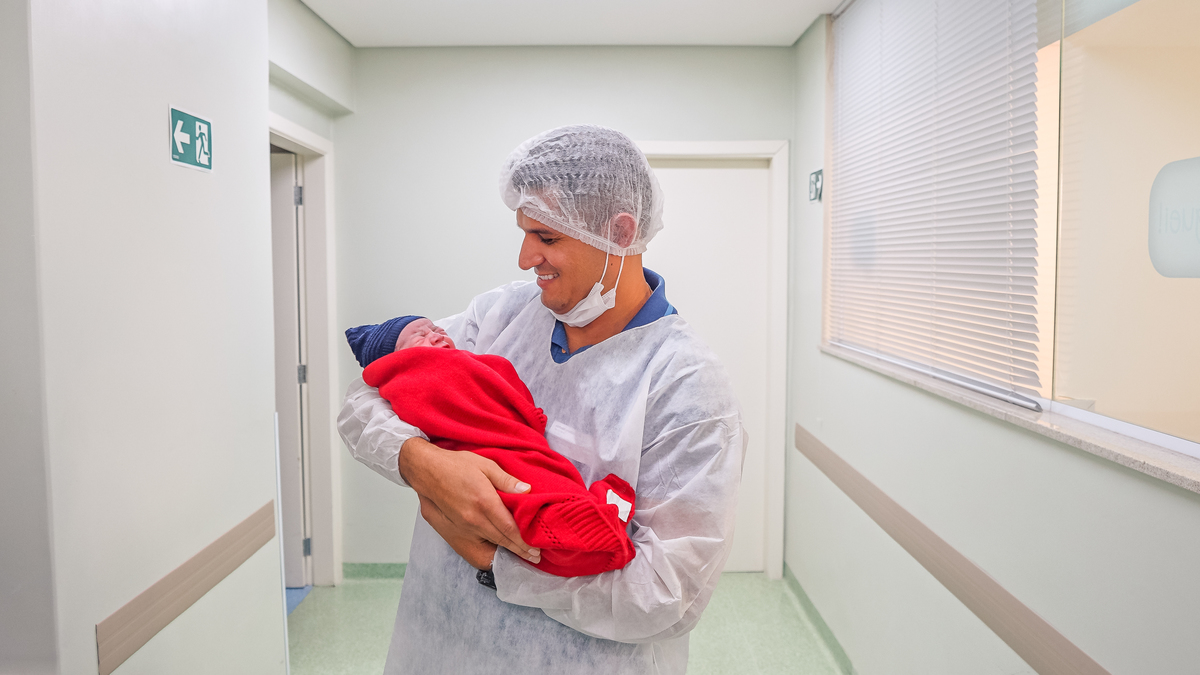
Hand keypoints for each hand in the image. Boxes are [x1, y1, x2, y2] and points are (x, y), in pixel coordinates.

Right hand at [399, 437, 541, 565]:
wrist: (427, 472)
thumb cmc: (455, 466)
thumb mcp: (486, 465)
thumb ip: (507, 481)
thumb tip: (526, 490)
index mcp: (484, 502)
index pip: (509, 528)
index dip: (524, 541)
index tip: (536, 548)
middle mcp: (473, 519)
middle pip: (501, 541)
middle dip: (519, 551)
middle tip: (535, 557)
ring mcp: (462, 528)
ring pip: (489, 548)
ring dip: (506, 554)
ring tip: (521, 556)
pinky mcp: (454, 532)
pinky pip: (474, 550)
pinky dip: (488, 554)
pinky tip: (498, 553)